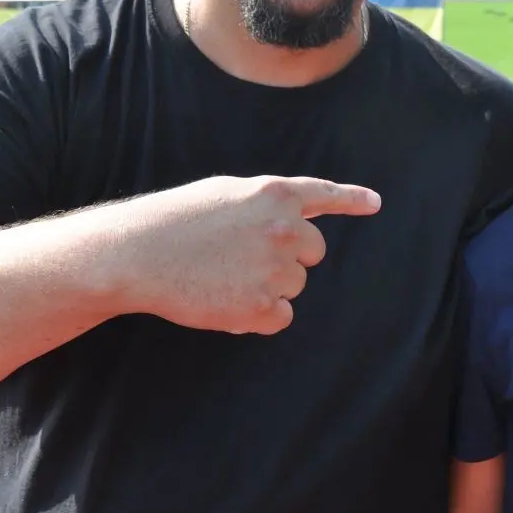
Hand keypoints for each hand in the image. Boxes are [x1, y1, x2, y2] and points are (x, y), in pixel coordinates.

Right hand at [113, 174, 380, 334]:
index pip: (324, 195)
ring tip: (221, 277)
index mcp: (274, 195)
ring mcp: (276, 268)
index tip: (375, 203)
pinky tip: (224, 303)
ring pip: (293, 287)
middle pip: (313, 253)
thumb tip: (295, 219)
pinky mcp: (263, 306)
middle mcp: (285, 228)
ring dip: (267, 288)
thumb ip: (264, 204)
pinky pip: (280, 318)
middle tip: (240, 258)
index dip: (351, 199)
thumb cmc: (173, 223)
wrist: (136, 254)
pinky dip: (258, 317)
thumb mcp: (224, 195)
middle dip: (287, 259)